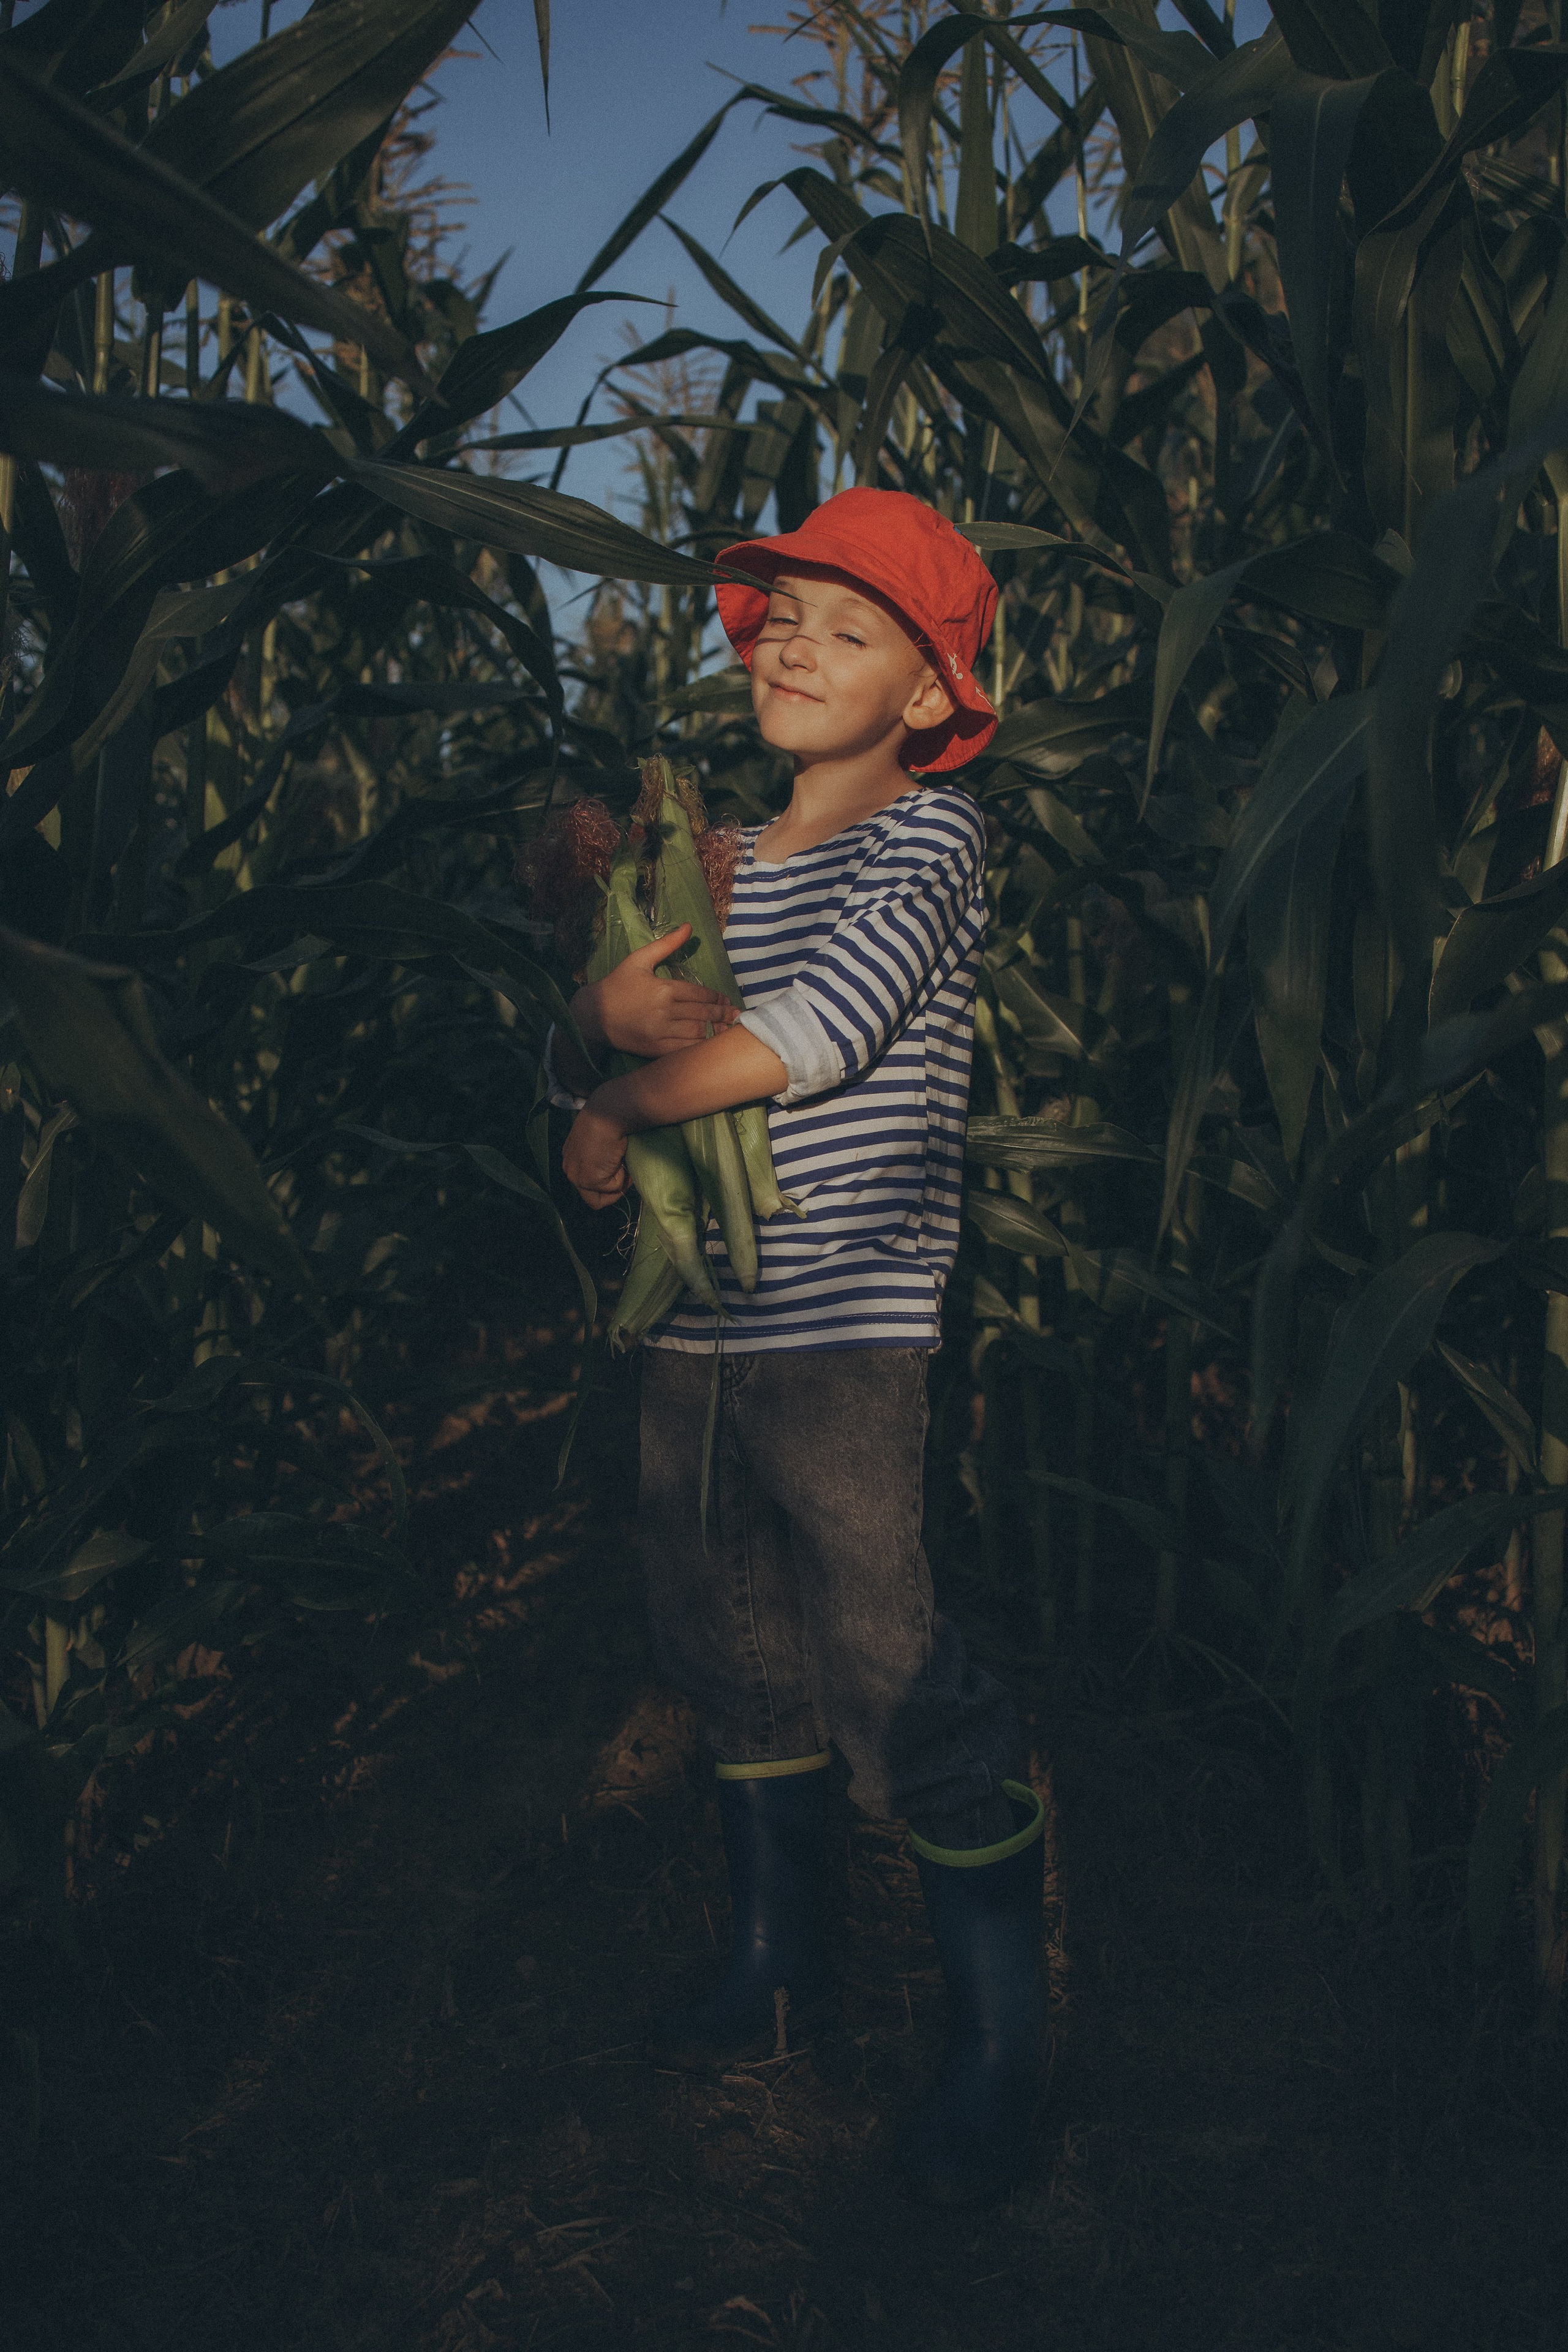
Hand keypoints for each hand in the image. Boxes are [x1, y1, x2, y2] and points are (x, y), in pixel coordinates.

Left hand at [562, 1100, 630, 1209]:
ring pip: (599, 1199)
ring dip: (617, 1186)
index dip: (605, 1179)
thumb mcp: (601, 1138)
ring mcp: (577, 1176)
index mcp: (570, 1155)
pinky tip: (620, 1160)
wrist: (610, 1113)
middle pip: (590, 1196)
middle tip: (625, 1173)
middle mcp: (569, 1167)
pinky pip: (613, 1189)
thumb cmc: (609, 1118)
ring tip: (623, 1165)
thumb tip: (617, 1167)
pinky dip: (622, 1178)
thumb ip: (601, 1155)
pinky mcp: (589, 1180)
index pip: (585, 1180)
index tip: (619, 1169)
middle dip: (611, 1189)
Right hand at [573, 922, 737, 1059]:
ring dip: (716, 1031)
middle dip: (722, 1014)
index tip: (726, 1000)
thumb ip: (666, 944)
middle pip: (702, 1014)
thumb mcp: (639, 959)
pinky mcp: (655, 1049)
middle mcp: (664, 1012)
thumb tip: (688, 926)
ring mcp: (660, 1033)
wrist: (593, 1016)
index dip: (717, 998)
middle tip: (735, 1014)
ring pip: (697, 1033)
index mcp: (663, 989)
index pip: (699, 994)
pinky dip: (700, 1047)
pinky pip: (684, 1050)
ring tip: (728, 1029)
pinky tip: (709, 1044)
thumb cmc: (617, 985)